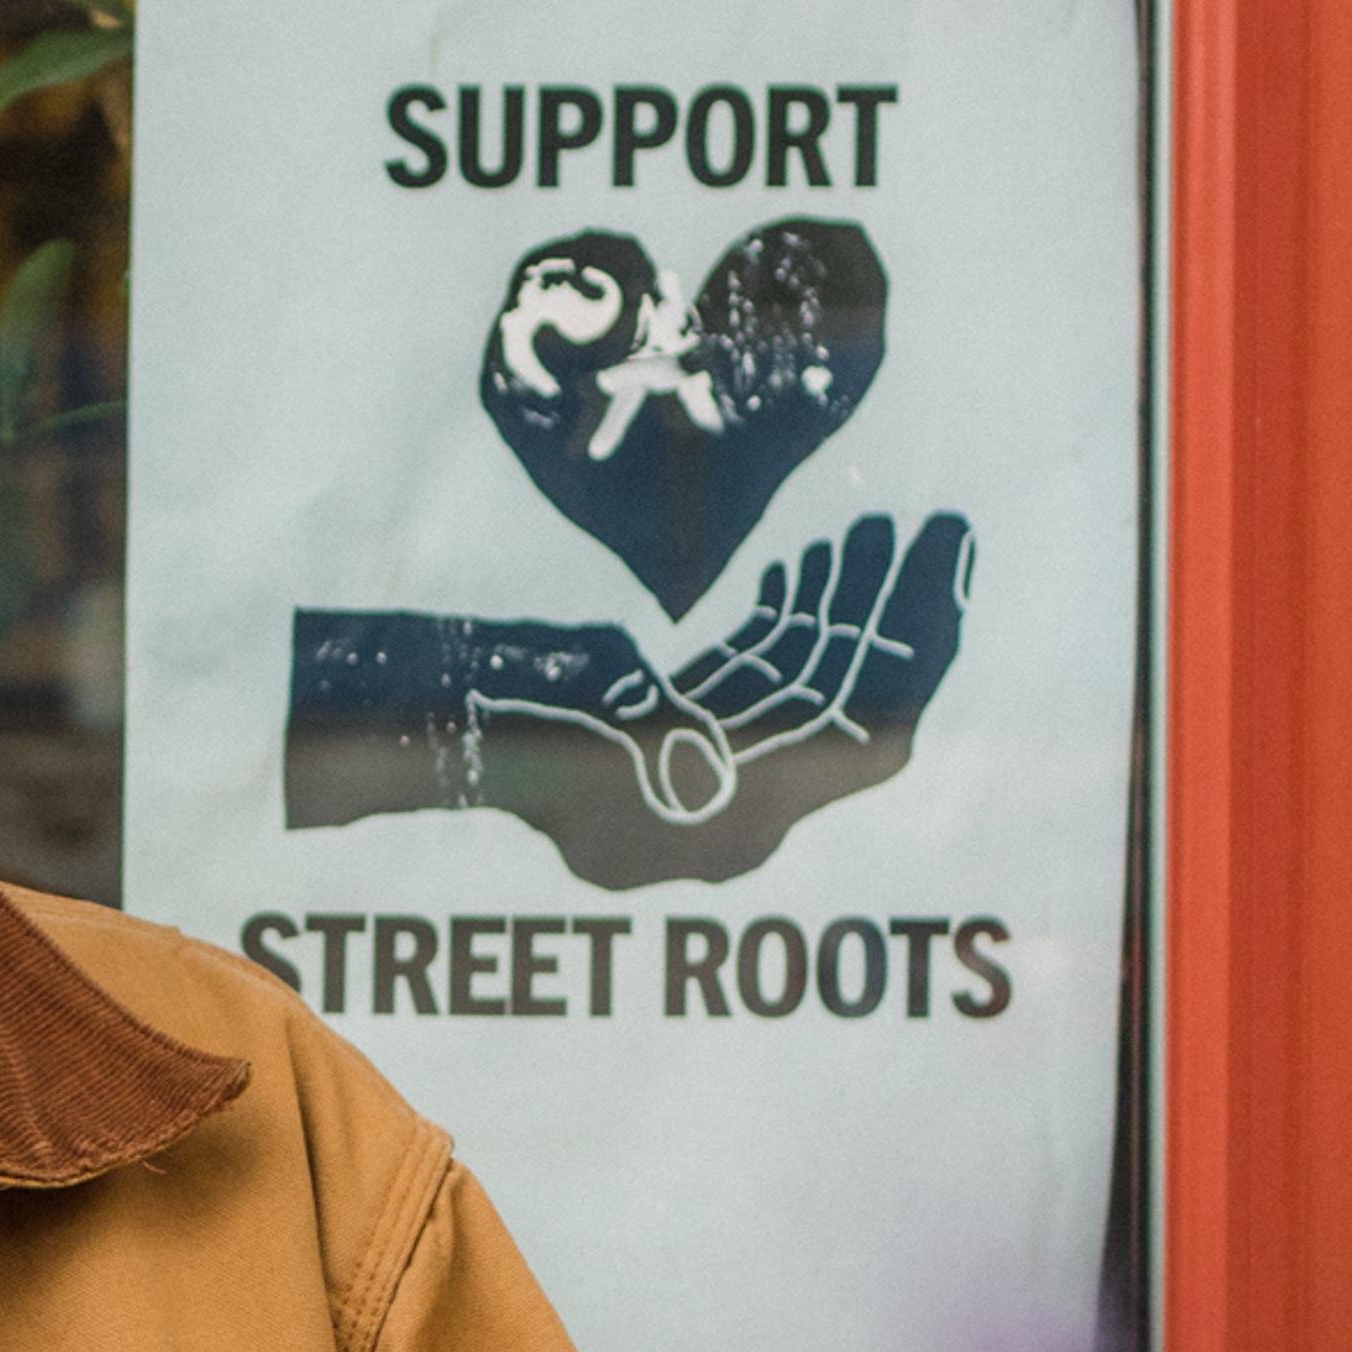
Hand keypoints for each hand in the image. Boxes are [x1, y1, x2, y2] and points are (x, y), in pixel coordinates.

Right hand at [461, 507, 975, 890]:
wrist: (411, 734)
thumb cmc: (514, 727)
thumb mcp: (650, 730)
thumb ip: (775, 739)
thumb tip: (901, 731)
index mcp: (731, 822)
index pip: (864, 749)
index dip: (914, 662)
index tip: (940, 572)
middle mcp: (729, 810)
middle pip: (843, 709)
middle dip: (887, 619)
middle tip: (931, 530)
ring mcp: (696, 775)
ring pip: (803, 690)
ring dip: (840, 611)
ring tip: (870, 529)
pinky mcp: (665, 742)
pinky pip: (752, 688)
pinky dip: (783, 629)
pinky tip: (802, 566)